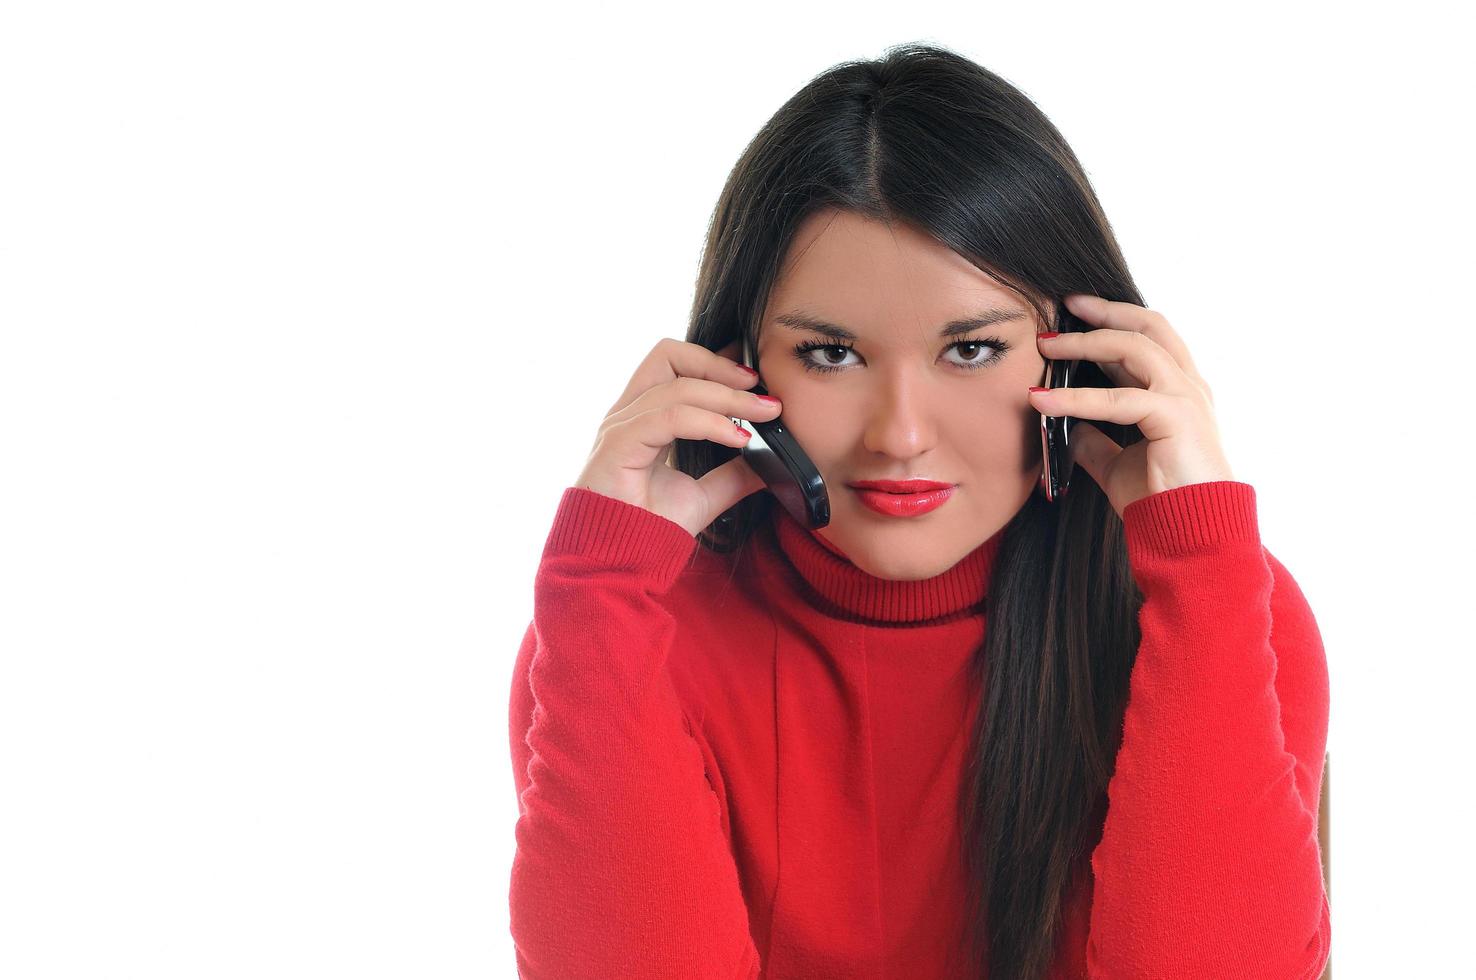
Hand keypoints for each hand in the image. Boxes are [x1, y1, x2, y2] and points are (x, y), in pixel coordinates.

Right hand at [573, 337, 780, 536]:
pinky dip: (710, 422)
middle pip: (669, 355)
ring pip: (678, 386)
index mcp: (643, 418)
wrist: (617, 564)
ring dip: (728, 398)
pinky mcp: (619, 445)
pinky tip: (737, 438)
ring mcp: (620, 427)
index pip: (675, 365)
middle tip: (762, 389)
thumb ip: (733, 476)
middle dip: (720, 365)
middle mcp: (628, 414)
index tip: (756, 377)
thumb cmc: (646, 529)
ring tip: (763, 415)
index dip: (716, 361)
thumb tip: (771, 463)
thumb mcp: (704, 496)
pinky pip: (670, 417)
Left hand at [1027, 294, 1235, 516]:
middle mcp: (1188, 387)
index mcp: (1178, 392)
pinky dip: (1075, 397)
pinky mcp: (1176, 417)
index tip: (1074, 312)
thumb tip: (1068, 426)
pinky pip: (1118, 399)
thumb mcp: (1118, 463)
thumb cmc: (1161, 501)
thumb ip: (1097, 439)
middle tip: (1064, 306)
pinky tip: (1041, 400)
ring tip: (1046, 345)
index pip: (1147, 339)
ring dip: (1084, 342)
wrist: (1191, 536)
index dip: (1112, 322)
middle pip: (1148, 326)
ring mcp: (1185, 398)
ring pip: (1134, 347)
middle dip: (1103, 312)